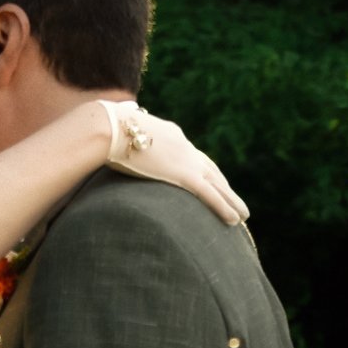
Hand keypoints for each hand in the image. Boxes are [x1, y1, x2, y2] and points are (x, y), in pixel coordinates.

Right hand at [103, 106, 248, 226]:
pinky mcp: (183, 174)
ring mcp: (186, 159)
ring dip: (231, 201)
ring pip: (217, 184)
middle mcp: (184, 145)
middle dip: (223, 185)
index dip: (204, 169)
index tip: (211, 179)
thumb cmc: (104, 130)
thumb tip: (104, 145)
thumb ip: (123, 142)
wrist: (109, 127)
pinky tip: (235, 220)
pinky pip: (209, 195)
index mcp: (169, 134)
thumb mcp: (118, 134)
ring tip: (242, 216)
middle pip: (210, 169)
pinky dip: (224, 207)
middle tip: (235, 199)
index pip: (192, 154)